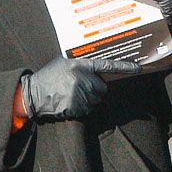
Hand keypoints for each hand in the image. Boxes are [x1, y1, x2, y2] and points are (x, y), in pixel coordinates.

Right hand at [18, 56, 141, 121]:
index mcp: (80, 65)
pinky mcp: (77, 106)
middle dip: (93, 89)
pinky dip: (80, 107)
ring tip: (69, 94)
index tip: (138, 68)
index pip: (107, 65)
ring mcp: (80, 93)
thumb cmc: (49, 77)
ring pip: (95, 99)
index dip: (124, 67)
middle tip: (76, 87)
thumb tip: (98, 69)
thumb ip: (80, 65)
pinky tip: (68, 102)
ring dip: (86, 99)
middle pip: (101, 88)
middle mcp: (83, 78)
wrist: (33, 94)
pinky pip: (88, 108)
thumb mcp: (64, 63)